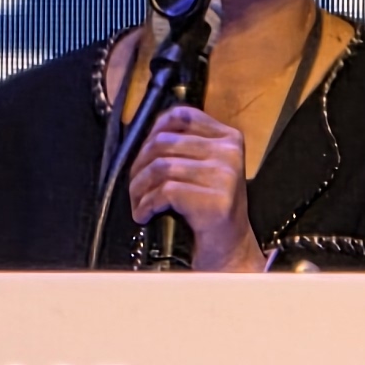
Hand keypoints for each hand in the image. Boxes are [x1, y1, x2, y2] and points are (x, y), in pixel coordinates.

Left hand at [128, 105, 269, 272]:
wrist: (230, 249)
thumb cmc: (212, 209)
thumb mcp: (206, 169)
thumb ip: (185, 148)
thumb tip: (147, 135)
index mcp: (229, 139)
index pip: (183, 116)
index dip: (154, 129)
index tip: (142, 150)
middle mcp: (229, 153)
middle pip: (165, 142)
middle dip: (139, 164)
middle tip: (134, 184)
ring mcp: (224, 176)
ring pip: (161, 167)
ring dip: (139, 187)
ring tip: (137, 201)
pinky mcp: (215, 200)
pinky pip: (165, 192)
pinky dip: (147, 203)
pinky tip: (144, 214)